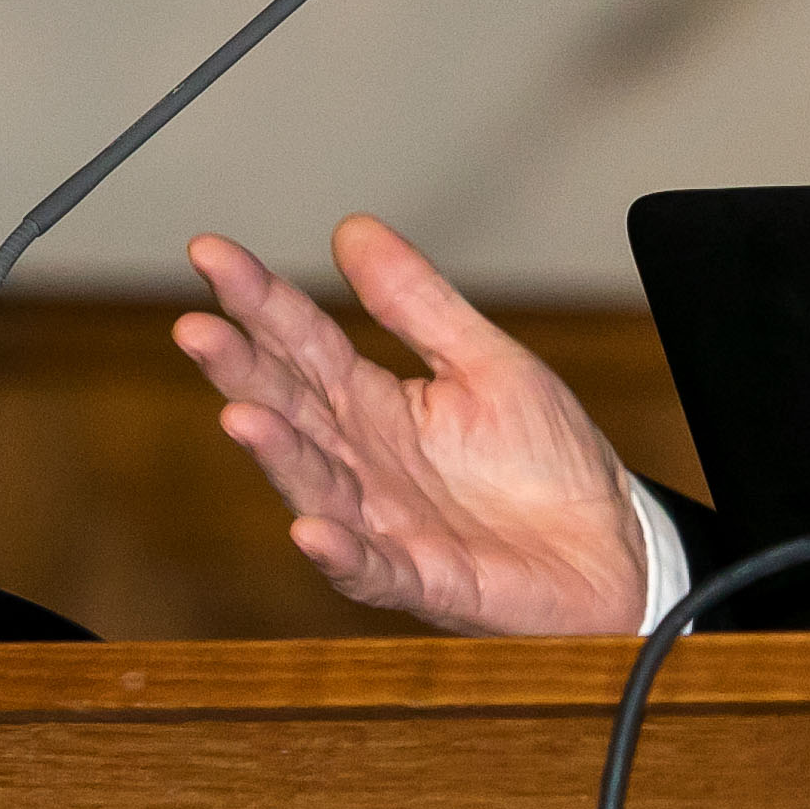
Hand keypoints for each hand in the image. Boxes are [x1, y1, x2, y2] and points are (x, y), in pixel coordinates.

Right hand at [171, 214, 650, 637]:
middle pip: (292, 408)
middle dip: (241, 370)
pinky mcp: (427, 578)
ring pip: (318, 485)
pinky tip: (312, 529)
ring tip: (241, 414)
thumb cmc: (546, 464)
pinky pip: (374, 569)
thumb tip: (352, 230)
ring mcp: (389, 524)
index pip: (304, 344)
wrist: (613, 547)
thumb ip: (416, 304)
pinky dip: (342, 553)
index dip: (258, 299)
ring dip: (278, 454)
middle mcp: (366, 464)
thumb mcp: (486, 361)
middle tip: (196, 328)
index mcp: (377, 406)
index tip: (210, 253)